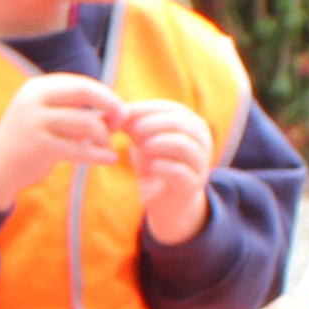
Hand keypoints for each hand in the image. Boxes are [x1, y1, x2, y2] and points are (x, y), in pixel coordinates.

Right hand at [0, 73, 126, 212]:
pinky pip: (80, 149)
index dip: (105, 95)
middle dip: (109, 106)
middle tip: (121, 122)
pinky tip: (108, 160)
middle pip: (84, 92)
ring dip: (103, 136)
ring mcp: (35, 122)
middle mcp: (34, 99)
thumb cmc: (28, 142)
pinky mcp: (39, 146)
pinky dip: (99, 155)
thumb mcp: (45, 115)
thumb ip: (72, 108)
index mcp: (37, 87)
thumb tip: (117, 108)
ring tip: (107, 147)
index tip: (118, 111)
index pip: (80, 83)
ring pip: (86, 122)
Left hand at [117, 95, 216, 243]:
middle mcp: (200, 139)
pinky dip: (163, 167)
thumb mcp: (141, 140)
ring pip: (184, 146)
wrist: (166, 200)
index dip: (144, 110)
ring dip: (159, 143)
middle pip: (180, 123)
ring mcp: (200, 161)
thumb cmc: (154, 162)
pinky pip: (181, 171)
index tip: (120, 118)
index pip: (170, 108)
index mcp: (189, 123)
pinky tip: (150, 168)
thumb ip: (128, 123)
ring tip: (142, 148)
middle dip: (152, 125)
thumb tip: (109, 112)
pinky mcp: (193, 183)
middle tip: (133, 132)